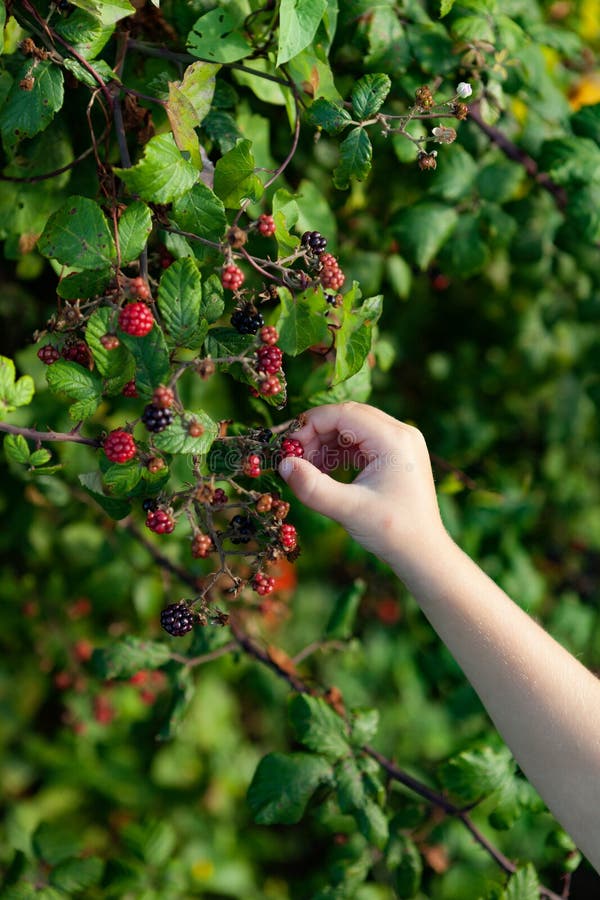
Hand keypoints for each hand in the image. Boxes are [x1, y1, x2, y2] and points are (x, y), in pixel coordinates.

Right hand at [278, 402, 447, 571]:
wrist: (423, 553)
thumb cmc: (392, 531)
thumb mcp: (348, 509)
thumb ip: (312, 487)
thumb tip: (282, 465)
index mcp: (394, 439)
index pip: (343, 414)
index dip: (310, 425)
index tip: (288, 447)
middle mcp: (400, 433)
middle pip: (348, 416)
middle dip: (316, 433)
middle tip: (293, 458)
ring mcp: (400, 442)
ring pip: (352, 427)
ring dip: (326, 443)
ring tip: (306, 468)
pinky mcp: (395, 454)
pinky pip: (361, 441)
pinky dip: (339, 452)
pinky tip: (323, 470)